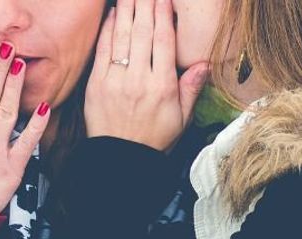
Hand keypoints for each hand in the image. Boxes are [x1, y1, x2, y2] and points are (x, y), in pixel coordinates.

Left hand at [85, 0, 208, 151]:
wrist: (121, 160)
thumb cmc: (153, 139)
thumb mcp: (181, 118)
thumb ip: (191, 89)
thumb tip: (204, 64)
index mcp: (162, 87)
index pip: (163, 41)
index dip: (163, 15)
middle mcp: (139, 80)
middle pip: (143, 32)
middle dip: (145, 4)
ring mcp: (116, 80)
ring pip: (123, 36)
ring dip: (127, 9)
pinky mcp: (96, 84)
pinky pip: (103, 50)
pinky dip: (108, 29)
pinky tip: (114, 13)